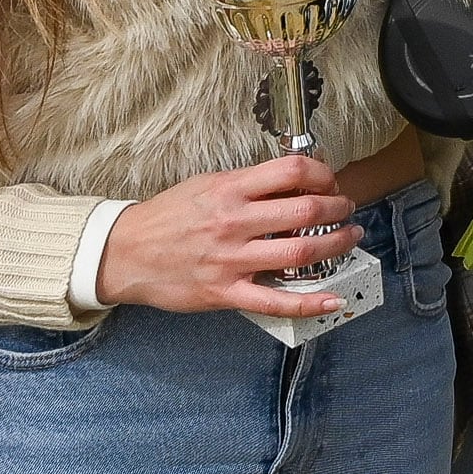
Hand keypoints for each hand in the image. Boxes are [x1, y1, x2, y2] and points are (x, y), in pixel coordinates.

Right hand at [95, 153, 359, 317]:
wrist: (123, 252)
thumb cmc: (167, 217)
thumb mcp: (207, 185)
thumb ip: (248, 184)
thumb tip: (293, 182)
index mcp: (229, 190)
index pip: (292, 170)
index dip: (322, 174)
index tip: (329, 182)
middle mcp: (233, 222)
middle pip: (305, 209)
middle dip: (338, 208)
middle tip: (346, 210)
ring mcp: (230, 260)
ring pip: (300, 251)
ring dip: (336, 244)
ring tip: (348, 238)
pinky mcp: (225, 292)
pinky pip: (275, 300)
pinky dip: (310, 302)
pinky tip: (333, 299)